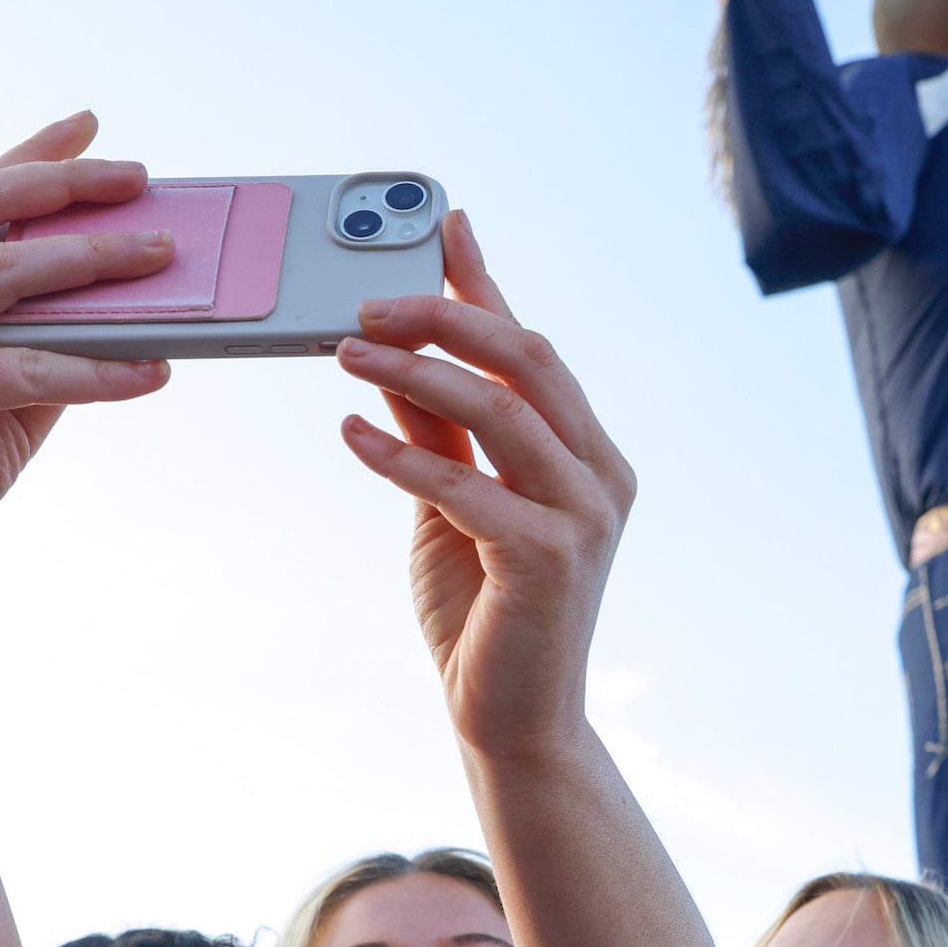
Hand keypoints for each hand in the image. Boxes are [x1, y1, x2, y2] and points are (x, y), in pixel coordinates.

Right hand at [0, 112, 176, 661]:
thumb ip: (36, 346)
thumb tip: (120, 310)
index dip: (27, 159)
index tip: (86, 127)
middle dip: (66, 185)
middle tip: (139, 177)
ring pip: (6, 276)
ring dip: (94, 261)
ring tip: (163, 255)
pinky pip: (25, 369)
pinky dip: (98, 368)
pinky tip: (150, 371)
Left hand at [336, 214, 635, 761]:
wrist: (512, 723)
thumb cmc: (485, 613)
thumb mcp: (452, 505)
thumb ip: (437, 432)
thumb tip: (392, 354)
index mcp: (589, 454)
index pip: (532, 349)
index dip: (487, 283)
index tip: (445, 224)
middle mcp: (600, 475)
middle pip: (528, 359)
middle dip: (447, 314)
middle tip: (368, 297)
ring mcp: (584, 516)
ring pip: (500, 411)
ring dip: (418, 371)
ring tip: (347, 350)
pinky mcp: (549, 559)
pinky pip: (464, 485)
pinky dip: (401, 453)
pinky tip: (348, 433)